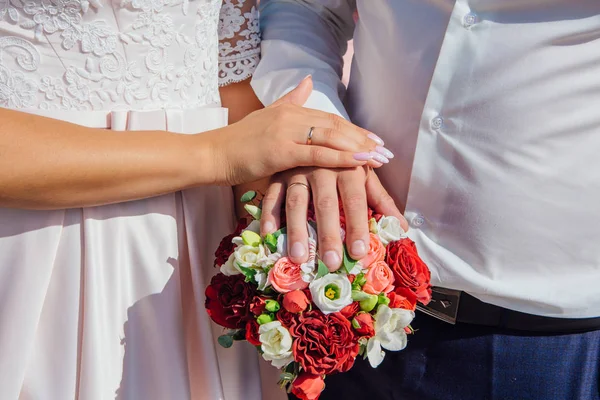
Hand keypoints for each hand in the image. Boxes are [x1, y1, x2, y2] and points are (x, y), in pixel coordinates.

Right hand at [203, 76, 392, 185]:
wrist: (214, 154)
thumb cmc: (240, 142)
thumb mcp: (268, 116)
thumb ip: (290, 99)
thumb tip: (308, 82)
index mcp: (291, 110)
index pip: (331, 118)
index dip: (355, 129)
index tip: (375, 140)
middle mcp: (292, 116)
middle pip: (336, 125)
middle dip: (363, 139)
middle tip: (386, 151)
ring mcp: (286, 132)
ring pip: (331, 136)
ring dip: (359, 147)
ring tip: (380, 158)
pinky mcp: (280, 151)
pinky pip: (317, 153)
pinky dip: (341, 157)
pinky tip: (359, 163)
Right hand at [260, 166, 408, 270]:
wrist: (315, 132)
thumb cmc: (344, 161)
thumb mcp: (364, 175)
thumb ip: (381, 200)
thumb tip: (402, 227)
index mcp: (348, 167)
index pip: (355, 200)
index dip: (357, 226)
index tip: (359, 252)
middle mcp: (322, 167)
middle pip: (325, 204)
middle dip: (328, 235)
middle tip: (331, 263)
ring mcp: (297, 170)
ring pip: (296, 202)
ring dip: (297, 230)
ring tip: (299, 257)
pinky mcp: (277, 174)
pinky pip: (272, 196)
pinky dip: (269, 216)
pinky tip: (269, 236)